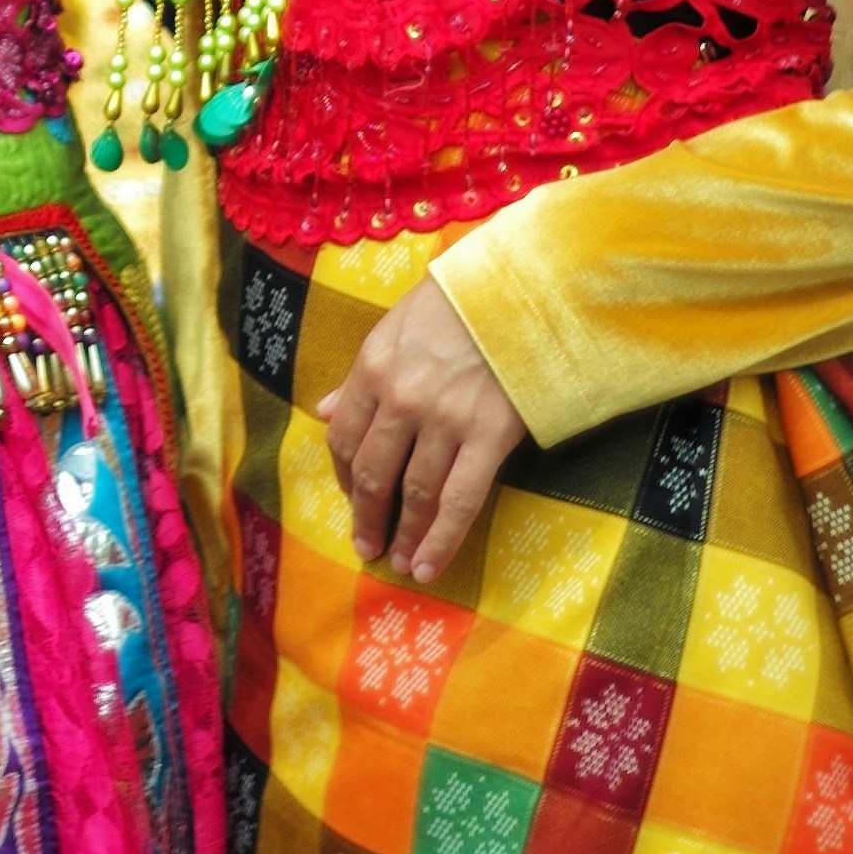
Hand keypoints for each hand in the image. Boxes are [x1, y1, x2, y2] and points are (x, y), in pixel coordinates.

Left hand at [321, 271, 528, 593]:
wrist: (527, 287)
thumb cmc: (463, 300)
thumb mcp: (398, 325)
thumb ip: (362, 374)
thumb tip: (325, 411)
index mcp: (374, 367)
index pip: (343, 437)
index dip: (343, 475)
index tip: (351, 496)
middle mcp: (402, 398)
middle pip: (372, 473)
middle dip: (367, 516)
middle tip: (367, 545)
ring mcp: (445, 421)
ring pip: (414, 494)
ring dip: (403, 536)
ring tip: (399, 562)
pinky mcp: (490, 436)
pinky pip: (459, 501)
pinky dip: (440, 540)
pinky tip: (429, 566)